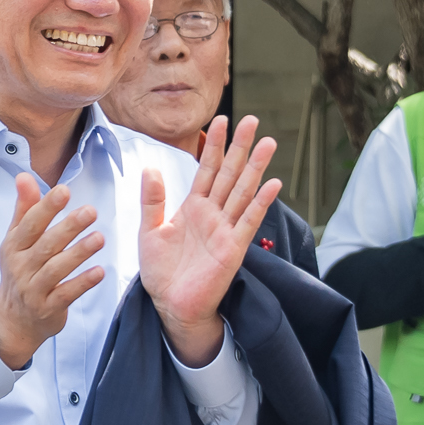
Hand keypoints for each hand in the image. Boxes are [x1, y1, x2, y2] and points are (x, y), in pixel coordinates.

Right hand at [0, 176, 105, 369]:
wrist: (13, 321)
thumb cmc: (19, 272)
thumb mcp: (16, 241)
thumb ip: (24, 209)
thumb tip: (24, 176)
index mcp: (14, 246)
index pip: (30, 224)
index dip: (46, 207)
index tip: (64, 191)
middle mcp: (21, 267)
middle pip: (46, 244)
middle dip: (68, 227)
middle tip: (91, 211)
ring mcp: (33, 289)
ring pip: (57, 269)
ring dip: (78, 253)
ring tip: (99, 238)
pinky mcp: (48, 308)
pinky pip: (66, 294)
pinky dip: (83, 283)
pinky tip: (99, 271)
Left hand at [139, 116, 281, 367]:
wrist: (171, 304)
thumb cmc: (162, 271)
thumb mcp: (149, 231)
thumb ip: (152, 201)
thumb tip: (151, 168)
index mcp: (193, 207)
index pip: (207, 169)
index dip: (214, 145)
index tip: (221, 120)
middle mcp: (213, 214)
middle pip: (230, 173)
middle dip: (241, 147)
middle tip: (253, 120)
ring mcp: (226, 229)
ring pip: (243, 191)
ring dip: (256, 168)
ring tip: (269, 142)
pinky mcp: (233, 248)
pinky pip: (249, 221)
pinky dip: (261, 203)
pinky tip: (274, 184)